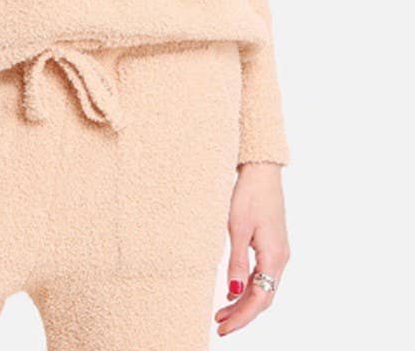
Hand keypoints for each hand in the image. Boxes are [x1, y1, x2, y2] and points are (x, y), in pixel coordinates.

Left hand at [213, 162, 289, 336]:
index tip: (222, 328)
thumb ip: (236, 262)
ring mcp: (279, 252)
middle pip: (264, 297)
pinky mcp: (273, 245)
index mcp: (275, 257)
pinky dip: (248, 286)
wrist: (261, 170)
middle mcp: (281, 258)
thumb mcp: (237, 228)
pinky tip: (233, 290)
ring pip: (264, 287)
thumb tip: (233, 293)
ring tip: (221, 312)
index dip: (242, 318)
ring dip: (243, 301)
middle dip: (241, 314)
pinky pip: (263, 274)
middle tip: (218, 324)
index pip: (260, 299)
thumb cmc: (248, 195)